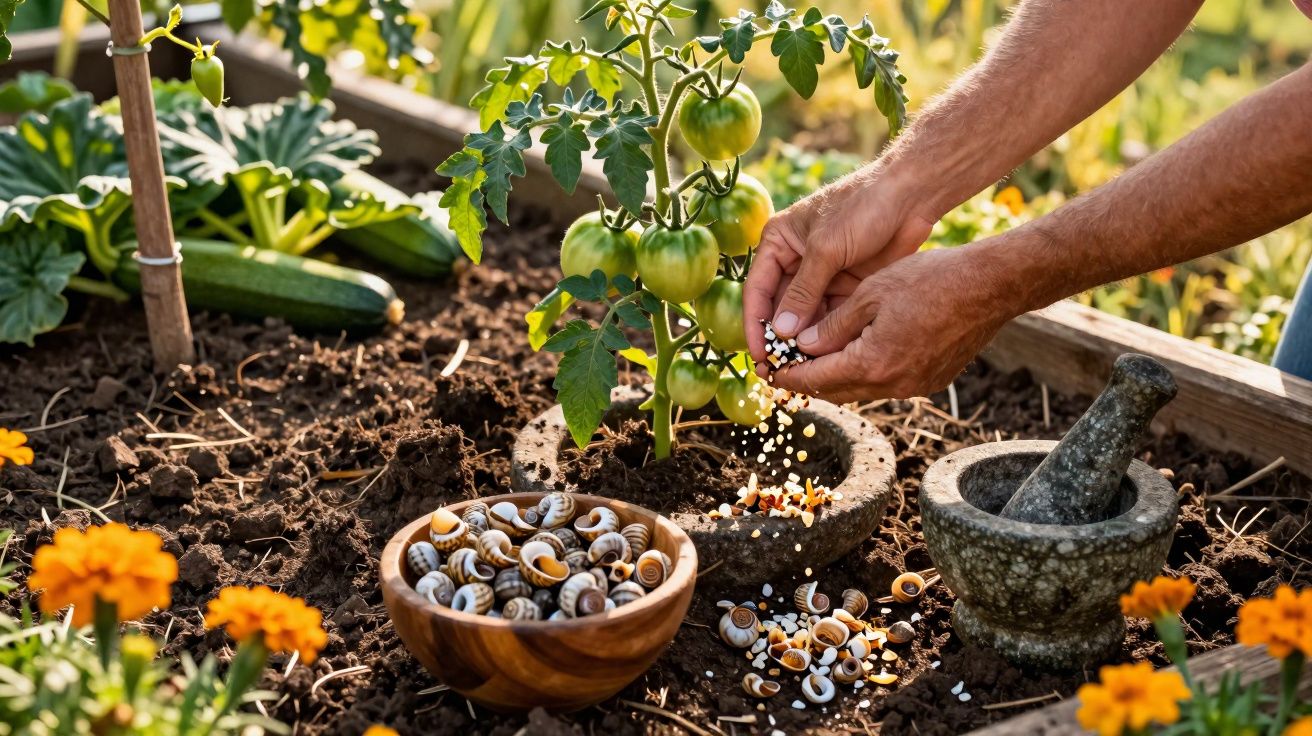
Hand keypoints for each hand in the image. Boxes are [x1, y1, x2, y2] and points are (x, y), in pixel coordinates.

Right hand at [743, 165, 934, 367]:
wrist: (911, 196)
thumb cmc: (863, 207)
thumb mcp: (827, 249)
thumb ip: (804, 292)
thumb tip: (781, 332)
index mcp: (779, 243)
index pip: (758, 290)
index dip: (755, 324)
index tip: (758, 354)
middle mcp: (796, 261)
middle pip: (779, 308)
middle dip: (779, 339)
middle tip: (776, 371)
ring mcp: (822, 276)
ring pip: (805, 318)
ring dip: (803, 342)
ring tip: (802, 371)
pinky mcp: (846, 287)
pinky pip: (830, 318)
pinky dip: (827, 337)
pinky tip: (826, 358)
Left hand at [765, 244, 1021, 402]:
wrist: (991, 287)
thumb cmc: (931, 280)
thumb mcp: (871, 294)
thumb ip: (832, 326)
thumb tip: (802, 344)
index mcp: (872, 363)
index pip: (815, 379)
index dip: (788, 375)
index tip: (768, 371)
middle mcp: (892, 385)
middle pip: (836, 391)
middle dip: (809, 380)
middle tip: (786, 366)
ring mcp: (915, 386)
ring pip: (862, 389)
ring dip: (838, 377)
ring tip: (817, 359)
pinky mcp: (932, 381)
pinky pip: (888, 384)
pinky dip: (866, 372)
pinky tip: (859, 353)